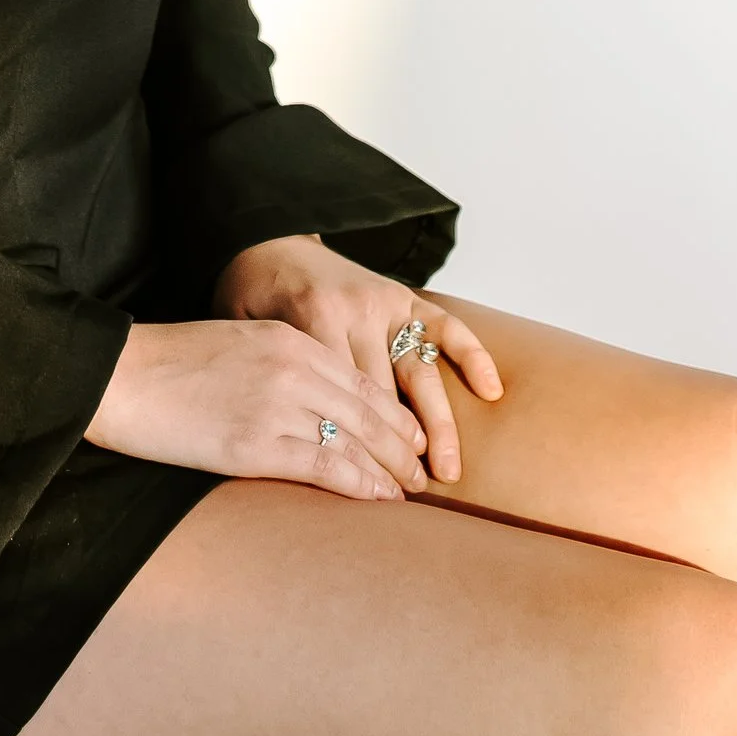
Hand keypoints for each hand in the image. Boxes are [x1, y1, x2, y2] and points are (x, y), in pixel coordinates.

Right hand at [85, 313, 426, 500]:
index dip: (393, 411)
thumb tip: (314, 400)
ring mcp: (277, 406)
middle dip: (402, 445)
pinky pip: (325, 467)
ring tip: (410, 493)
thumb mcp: (237, 344)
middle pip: (369, 410)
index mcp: (289, 340)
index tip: (410, 435)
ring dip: (390, 470)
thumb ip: (281, 364)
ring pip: (357, 441)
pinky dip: (360, 485)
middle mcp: (293, 368)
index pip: (360, 379)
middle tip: (424, 472)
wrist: (120, 375)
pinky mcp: (256, 445)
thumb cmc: (169, 363)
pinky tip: (379, 499)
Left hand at [210, 237, 502, 484]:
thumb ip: (272, 380)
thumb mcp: (245, 337)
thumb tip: (289, 447)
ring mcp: (384, 303)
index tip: (370, 490)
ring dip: (437, 425)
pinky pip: (446, 326)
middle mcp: (356, 312)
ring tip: (448, 471)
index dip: (357, 449)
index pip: (345, 400)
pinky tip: (491, 390)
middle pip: (383, 396)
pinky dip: (471, 355)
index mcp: (315, 320)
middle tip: (411, 494)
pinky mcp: (403, 295)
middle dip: (395, 450)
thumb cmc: (248, 298)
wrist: (264, 241)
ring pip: (419, 373)